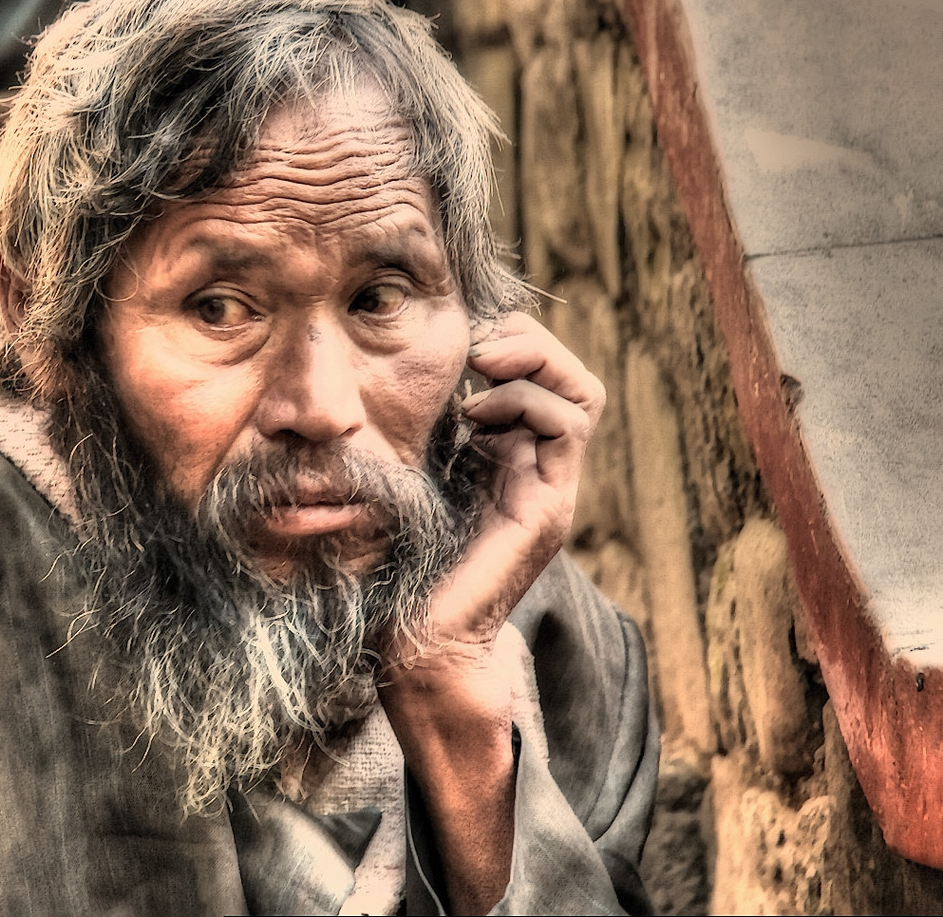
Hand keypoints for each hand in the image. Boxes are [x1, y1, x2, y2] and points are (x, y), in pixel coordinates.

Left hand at [375, 311, 603, 913]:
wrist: (420, 643)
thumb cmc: (404, 565)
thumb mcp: (418, 479)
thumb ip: (435, 436)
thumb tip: (424, 380)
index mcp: (513, 461)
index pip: (546, 380)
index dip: (514, 344)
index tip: (464, 341)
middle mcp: (542, 472)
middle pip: (574, 381)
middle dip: (531, 343)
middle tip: (481, 345)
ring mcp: (551, 491)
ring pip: (581, 397)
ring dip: (532, 364)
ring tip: (481, 368)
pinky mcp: (546, 509)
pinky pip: (563, 429)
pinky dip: (523, 402)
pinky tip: (475, 413)